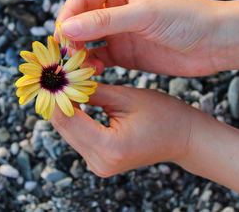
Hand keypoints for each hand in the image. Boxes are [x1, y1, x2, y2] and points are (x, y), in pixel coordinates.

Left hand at [50, 83, 193, 176]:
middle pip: (63, 126)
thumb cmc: (164, 114)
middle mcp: (99, 162)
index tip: (53, 72)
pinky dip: (75, 116)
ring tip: (67, 83)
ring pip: (67, 131)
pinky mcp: (99, 161)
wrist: (184, 138)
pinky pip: (77, 136)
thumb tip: (63, 82)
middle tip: (58, 74)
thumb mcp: (125, 97)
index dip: (56, 93)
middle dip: (58, 99)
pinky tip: (76, 98)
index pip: (67, 118)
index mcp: (109, 147)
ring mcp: (98, 165)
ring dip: (65, 107)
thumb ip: (91, 92)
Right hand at [55, 0, 219, 76]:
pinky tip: (95, 73)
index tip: (61, 37)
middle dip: (71, 38)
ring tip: (82, 67)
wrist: (214, 43)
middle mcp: (114, 10)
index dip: (67, 17)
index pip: (79, 0)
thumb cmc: (185, 18)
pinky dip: (91, 66)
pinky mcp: (124, 54)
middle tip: (69, 56)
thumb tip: (65, 28)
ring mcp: (118, 33)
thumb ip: (103, 22)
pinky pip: (98, 59)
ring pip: (86, 42)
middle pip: (79, 22)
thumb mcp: (142, 15)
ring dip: (79, 54)